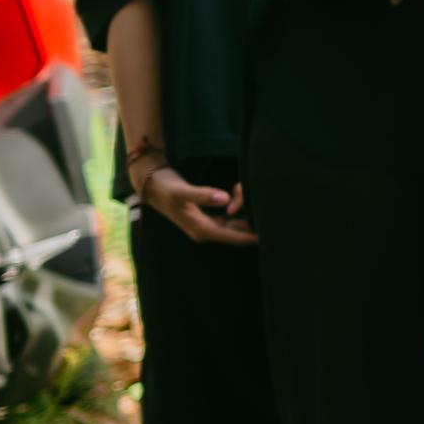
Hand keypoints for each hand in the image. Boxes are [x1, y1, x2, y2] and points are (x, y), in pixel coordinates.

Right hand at [138, 163, 257, 247]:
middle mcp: (206, 231)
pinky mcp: (209, 217)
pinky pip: (230, 218)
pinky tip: (244, 198)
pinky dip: (239, 210)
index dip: (252, 236)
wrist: (153, 186)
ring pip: (235, 225)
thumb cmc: (167, 189)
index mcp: (202, 230)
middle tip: (265, 207)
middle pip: (237, 231)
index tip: (271, 234)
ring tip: (255, 201)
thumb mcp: (183, 192)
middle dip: (251, 221)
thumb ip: (203, 195)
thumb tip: (224, 198)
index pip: (233, 237)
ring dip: (246, 215)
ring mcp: (208, 225)